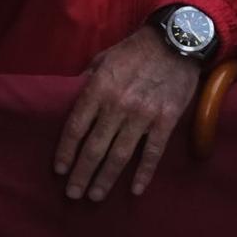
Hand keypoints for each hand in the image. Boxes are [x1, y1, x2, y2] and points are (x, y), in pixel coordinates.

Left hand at [53, 27, 199, 199]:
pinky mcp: (166, 120)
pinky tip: (135, 189)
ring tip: (94, 196)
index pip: (75, 127)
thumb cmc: (136, 49)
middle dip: (81, 173)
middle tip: (72, 194)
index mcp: (99, 88)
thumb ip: (87, 81)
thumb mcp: (104, 58)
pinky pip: (153, 152)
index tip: (59, 170)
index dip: (66, 151)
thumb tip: (71, 98)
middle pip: (94, 147)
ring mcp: (143, 115)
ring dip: (105, 178)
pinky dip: (144, 173)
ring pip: (120, 155)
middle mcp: (118, 105)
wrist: (177, 40)